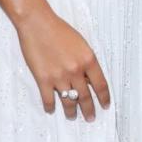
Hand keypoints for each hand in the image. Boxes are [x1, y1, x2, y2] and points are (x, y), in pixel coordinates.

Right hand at [16, 0, 110, 121]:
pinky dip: (50, 107)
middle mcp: (76, 70)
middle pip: (86, 96)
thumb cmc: (59, 30)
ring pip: (69, 101)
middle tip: (90, 117)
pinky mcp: (44, 79)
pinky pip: (49, 99)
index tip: (105, 105)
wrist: (37, 23)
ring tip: (72, 117)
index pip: (101, 85)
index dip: (104, 98)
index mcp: (88, 60)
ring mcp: (60, 76)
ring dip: (71, 112)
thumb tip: (89, 79)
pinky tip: (51, 110)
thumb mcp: (81, 44)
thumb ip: (86, 61)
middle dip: (89, 110)